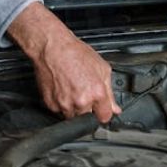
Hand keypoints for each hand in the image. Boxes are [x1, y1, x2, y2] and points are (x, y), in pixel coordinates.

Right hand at [6, 3, 121, 122]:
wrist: (52, 47)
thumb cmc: (75, 53)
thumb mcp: (101, 67)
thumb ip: (110, 92)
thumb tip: (115, 108)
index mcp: (96, 93)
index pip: (105, 117)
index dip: (103, 112)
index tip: (101, 108)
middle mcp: (80, 101)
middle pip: (88, 118)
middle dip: (88, 109)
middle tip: (84, 92)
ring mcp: (64, 104)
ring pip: (73, 116)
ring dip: (74, 108)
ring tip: (72, 89)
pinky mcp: (51, 104)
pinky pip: (59, 111)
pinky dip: (61, 103)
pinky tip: (63, 89)